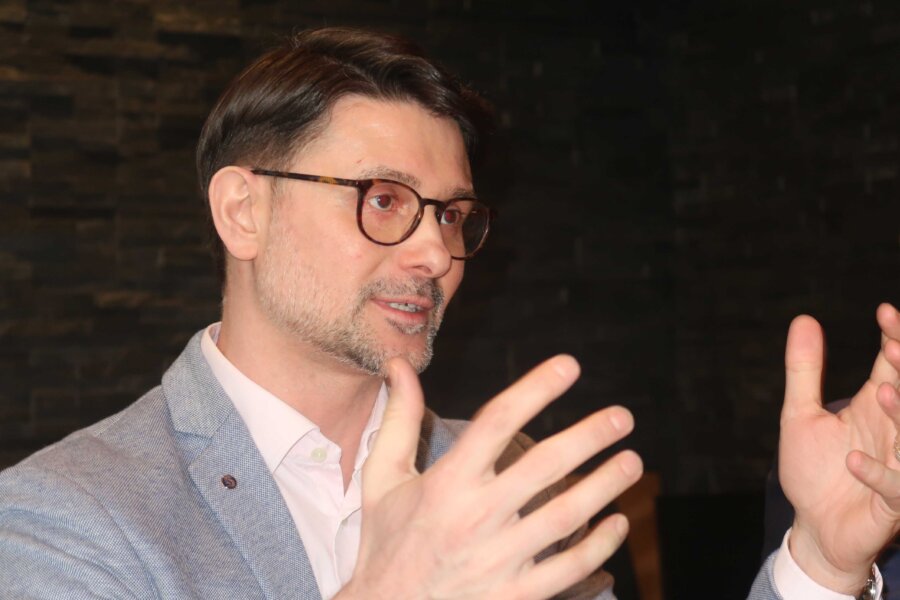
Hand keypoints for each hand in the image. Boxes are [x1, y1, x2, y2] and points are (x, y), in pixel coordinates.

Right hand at [337, 354, 641, 599]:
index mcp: (445, 484)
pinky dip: (599, 546)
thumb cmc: (387, 541)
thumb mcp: (382, 479)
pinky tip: (618, 522)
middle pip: (542, 467)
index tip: (570, 365)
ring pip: (564, 518)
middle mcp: (473, 519)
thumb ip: (398, 419)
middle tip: (622, 417)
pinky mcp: (514, 596)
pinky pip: (568, 570)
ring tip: (633, 461)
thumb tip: (400, 363)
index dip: (535, 389)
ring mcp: (497, 561)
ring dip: (604, 486)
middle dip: (588, 437)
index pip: (496, 423)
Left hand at [779, 303, 899, 592]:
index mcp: (876, 406)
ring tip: (883, 392)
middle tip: (894, 347)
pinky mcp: (892, 504)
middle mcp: (894, 432)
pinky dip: (877, 473)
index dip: (895, 338)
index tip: (884, 312)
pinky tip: (852, 460)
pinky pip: (897, 487)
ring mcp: (897, 467)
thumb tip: (803, 319)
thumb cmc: (815, 470)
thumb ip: (804, 370)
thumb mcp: (800, 415)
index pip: (894, 365)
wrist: (814, 527)